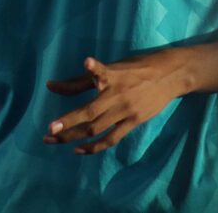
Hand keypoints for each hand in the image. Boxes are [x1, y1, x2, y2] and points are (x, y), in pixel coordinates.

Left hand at [42, 49, 186, 154]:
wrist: (170, 75)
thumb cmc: (135, 69)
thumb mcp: (110, 69)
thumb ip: (80, 81)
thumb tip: (50, 86)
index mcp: (111, 76)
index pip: (91, 77)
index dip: (72, 84)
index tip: (52, 87)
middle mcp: (118, 94)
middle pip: (90, 114)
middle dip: (67, 125)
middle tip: (48, 132)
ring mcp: (127, 110)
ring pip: (98, 128)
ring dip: (74, 137)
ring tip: (54, 140)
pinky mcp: (134, 121)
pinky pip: (112, 138)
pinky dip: (95, 146)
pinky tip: (79, 149)